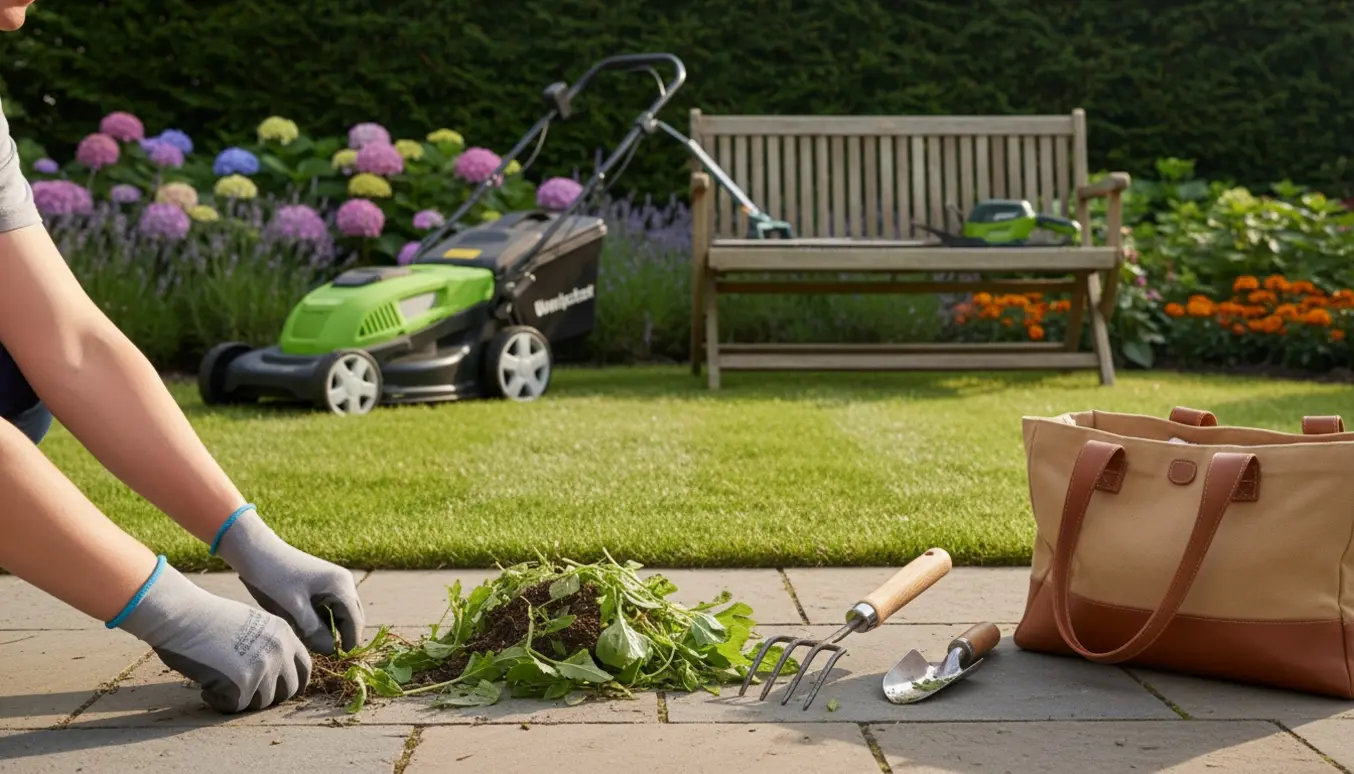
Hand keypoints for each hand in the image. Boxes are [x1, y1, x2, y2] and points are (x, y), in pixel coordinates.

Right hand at [112, 558, 311, 712]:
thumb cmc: (208, 619)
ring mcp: (263, 666)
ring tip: (219, 683)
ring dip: (241, 699)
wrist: (182, 614)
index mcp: (284, 633)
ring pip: (262, 702)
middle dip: (266, 696)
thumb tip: (276, 675)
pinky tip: (206, 688)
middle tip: (242, 690)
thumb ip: (269, 645)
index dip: (290, 683)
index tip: (274, 689)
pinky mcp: (242, 683)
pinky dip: (220, 702)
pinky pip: (236, 707)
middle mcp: (279, 649)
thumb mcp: (252, 624)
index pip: (304, 669)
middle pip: (288, 691)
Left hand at [212, 505, 365, 654]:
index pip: (355, 621)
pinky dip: (323, 620)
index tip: (340, 661)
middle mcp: (343, 582)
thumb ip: (314, 629)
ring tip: (314, 643)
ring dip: (331, 628)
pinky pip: (330, 607)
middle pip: (352, 617)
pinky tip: (307, 629)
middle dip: (342, 636)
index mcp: (341, 585)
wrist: (256, 551)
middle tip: (327, 655)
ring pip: (341, 613)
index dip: (349, 642)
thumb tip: (331, 650)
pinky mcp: (323, 583)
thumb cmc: (274, 576)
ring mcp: (334, 581)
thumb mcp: (293, 607)